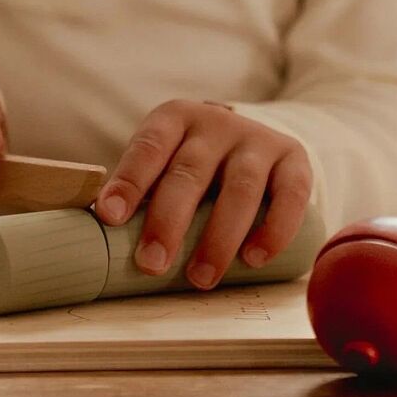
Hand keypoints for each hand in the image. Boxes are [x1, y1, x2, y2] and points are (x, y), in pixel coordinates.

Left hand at [93, 100, 311, 289]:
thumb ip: (144, 189)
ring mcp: (257, 139)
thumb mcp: (166, 159)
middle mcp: (216, 123)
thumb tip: (102, 235)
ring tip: (200, 278)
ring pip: (240, 187)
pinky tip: (254, 259)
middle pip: (190, 171)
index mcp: (174, 118)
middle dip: (169, 221)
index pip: (148, 147)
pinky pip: (290, 195)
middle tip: (151, 264)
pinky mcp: (294, 159)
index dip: (129, 182)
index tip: (109, 217)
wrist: (256, 138)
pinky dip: (273, 230)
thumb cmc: (194, 162)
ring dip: (219, 237)